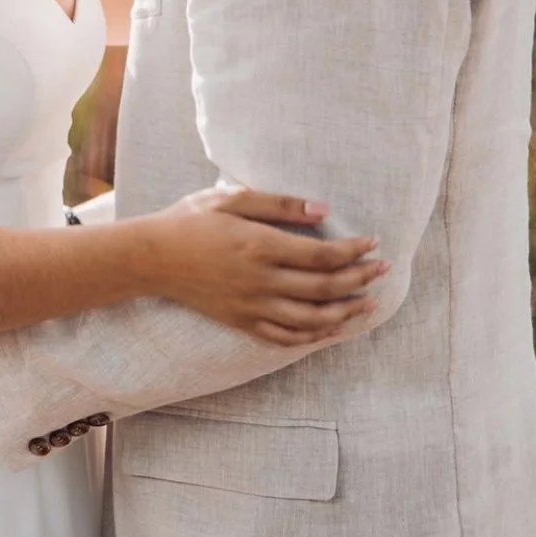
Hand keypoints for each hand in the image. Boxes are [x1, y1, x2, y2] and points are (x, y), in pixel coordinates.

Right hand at [148, 185, 387, 343]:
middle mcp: (260, 281)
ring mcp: (251, 306)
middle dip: (359, 280)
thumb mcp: (231, 198)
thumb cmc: (191, 220)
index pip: (321, 255)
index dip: (353, 251)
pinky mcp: (242, 322)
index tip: (373, 243)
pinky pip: (286, 337)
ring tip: (368, 304)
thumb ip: (279, 205)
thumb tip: (323, 211)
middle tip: (383, 271)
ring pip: (311, 319)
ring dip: (345, 313)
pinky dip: (314, 336)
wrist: (152, 258)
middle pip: (324, 289)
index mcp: (260, 246)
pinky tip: (330, 327)